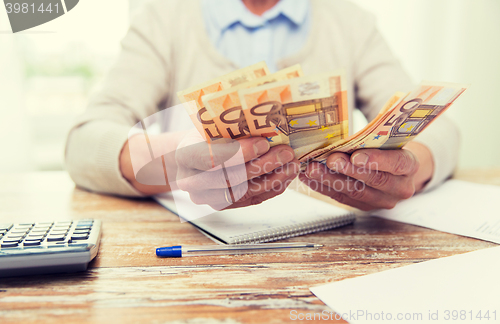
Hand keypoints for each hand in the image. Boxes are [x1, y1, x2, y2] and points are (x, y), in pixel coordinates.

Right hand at [174, 132, 299, 209]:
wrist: (193, 155)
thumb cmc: (205, 135)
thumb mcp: (210, 122)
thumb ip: (229, 123)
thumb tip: (264, 112)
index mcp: (185, 155)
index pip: (210, 158)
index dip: (239, 153)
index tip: (263, 143)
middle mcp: (192, 182)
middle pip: (230, 179)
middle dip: (262, 166)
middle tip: (286, 153)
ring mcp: (207, 198)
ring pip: (243, 193)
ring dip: (272, 179)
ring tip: (292, 164)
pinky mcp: (224, 206)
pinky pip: (251, 200)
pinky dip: (272, 188)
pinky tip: (286, 176)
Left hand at [299, 142, 433, 210]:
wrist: (395, 169)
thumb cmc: (388, 148)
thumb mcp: (388, 140)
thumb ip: (372, 140)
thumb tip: (342, 136)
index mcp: (409, 167)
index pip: (397, 164)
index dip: (376, 160)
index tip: (356, 155)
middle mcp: (399, 188)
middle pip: (373, 180)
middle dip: (348, 170)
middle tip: (330, 159)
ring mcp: (381, 201)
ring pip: (355, 192)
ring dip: (330, 179)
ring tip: (312, 168)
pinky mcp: (363, 207)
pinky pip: (342, 198)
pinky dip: (323, 187)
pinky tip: (308, 178)